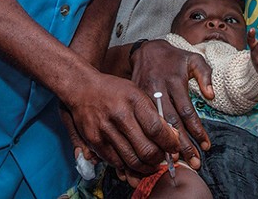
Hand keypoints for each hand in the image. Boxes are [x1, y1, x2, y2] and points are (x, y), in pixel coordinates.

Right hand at [61, 67, 179, 175]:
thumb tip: (172, 137)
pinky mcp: (95, 141)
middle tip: (162, 157)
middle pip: (146, 149)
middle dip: (159, 158)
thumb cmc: (115, 90)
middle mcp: (120, 115)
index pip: (156, 129)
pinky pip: (116, 162)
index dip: (169, 143)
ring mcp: (105, 130)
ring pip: (132, 160)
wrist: (83, 88)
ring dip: (145, 167)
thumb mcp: (138, 93)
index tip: (174, 147)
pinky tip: (134, 161)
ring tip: (151, 163)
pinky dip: (128, 166)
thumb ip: (154, 114)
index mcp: (134, 100)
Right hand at [130, 39, 212, 168]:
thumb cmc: (174, 57)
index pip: (187, 111)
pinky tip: (155, 152)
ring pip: (155, 126)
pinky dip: (148, 139)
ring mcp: (143, 96)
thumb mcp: (194, 58)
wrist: (146, 50)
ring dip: (165, 146)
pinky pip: (140, 123)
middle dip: (184, 145)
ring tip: (176, 162)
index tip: (206, 146)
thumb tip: (211, 95)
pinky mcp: (134, 101)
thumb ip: (205, 74)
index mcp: (174, 81)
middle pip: (172, 123)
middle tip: (194, 162)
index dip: (197, 130)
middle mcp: (158, 90)